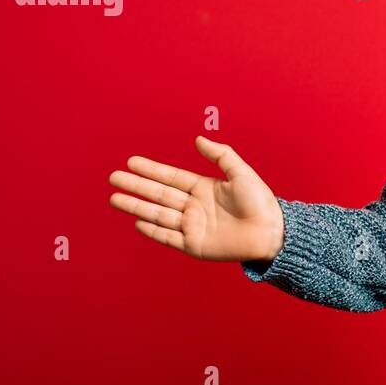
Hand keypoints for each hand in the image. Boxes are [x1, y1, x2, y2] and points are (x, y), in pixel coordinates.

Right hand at [108, 136, 284, 261]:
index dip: (151, 170)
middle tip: (114, 177)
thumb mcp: (240, 173)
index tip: (131, 162)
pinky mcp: (194, 245)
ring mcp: (192, 226)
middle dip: (136, 186)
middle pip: (159, 194)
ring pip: (158, 214)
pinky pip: (168, 237)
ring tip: (115, 199)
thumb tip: (198, 139)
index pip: (171, 177)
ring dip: (137, 206)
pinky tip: (137, 221)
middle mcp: (194, 207)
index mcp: (204, 189)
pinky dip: (153, 230)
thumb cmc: (260, 202)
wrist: (272, 232)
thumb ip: (220, 155)